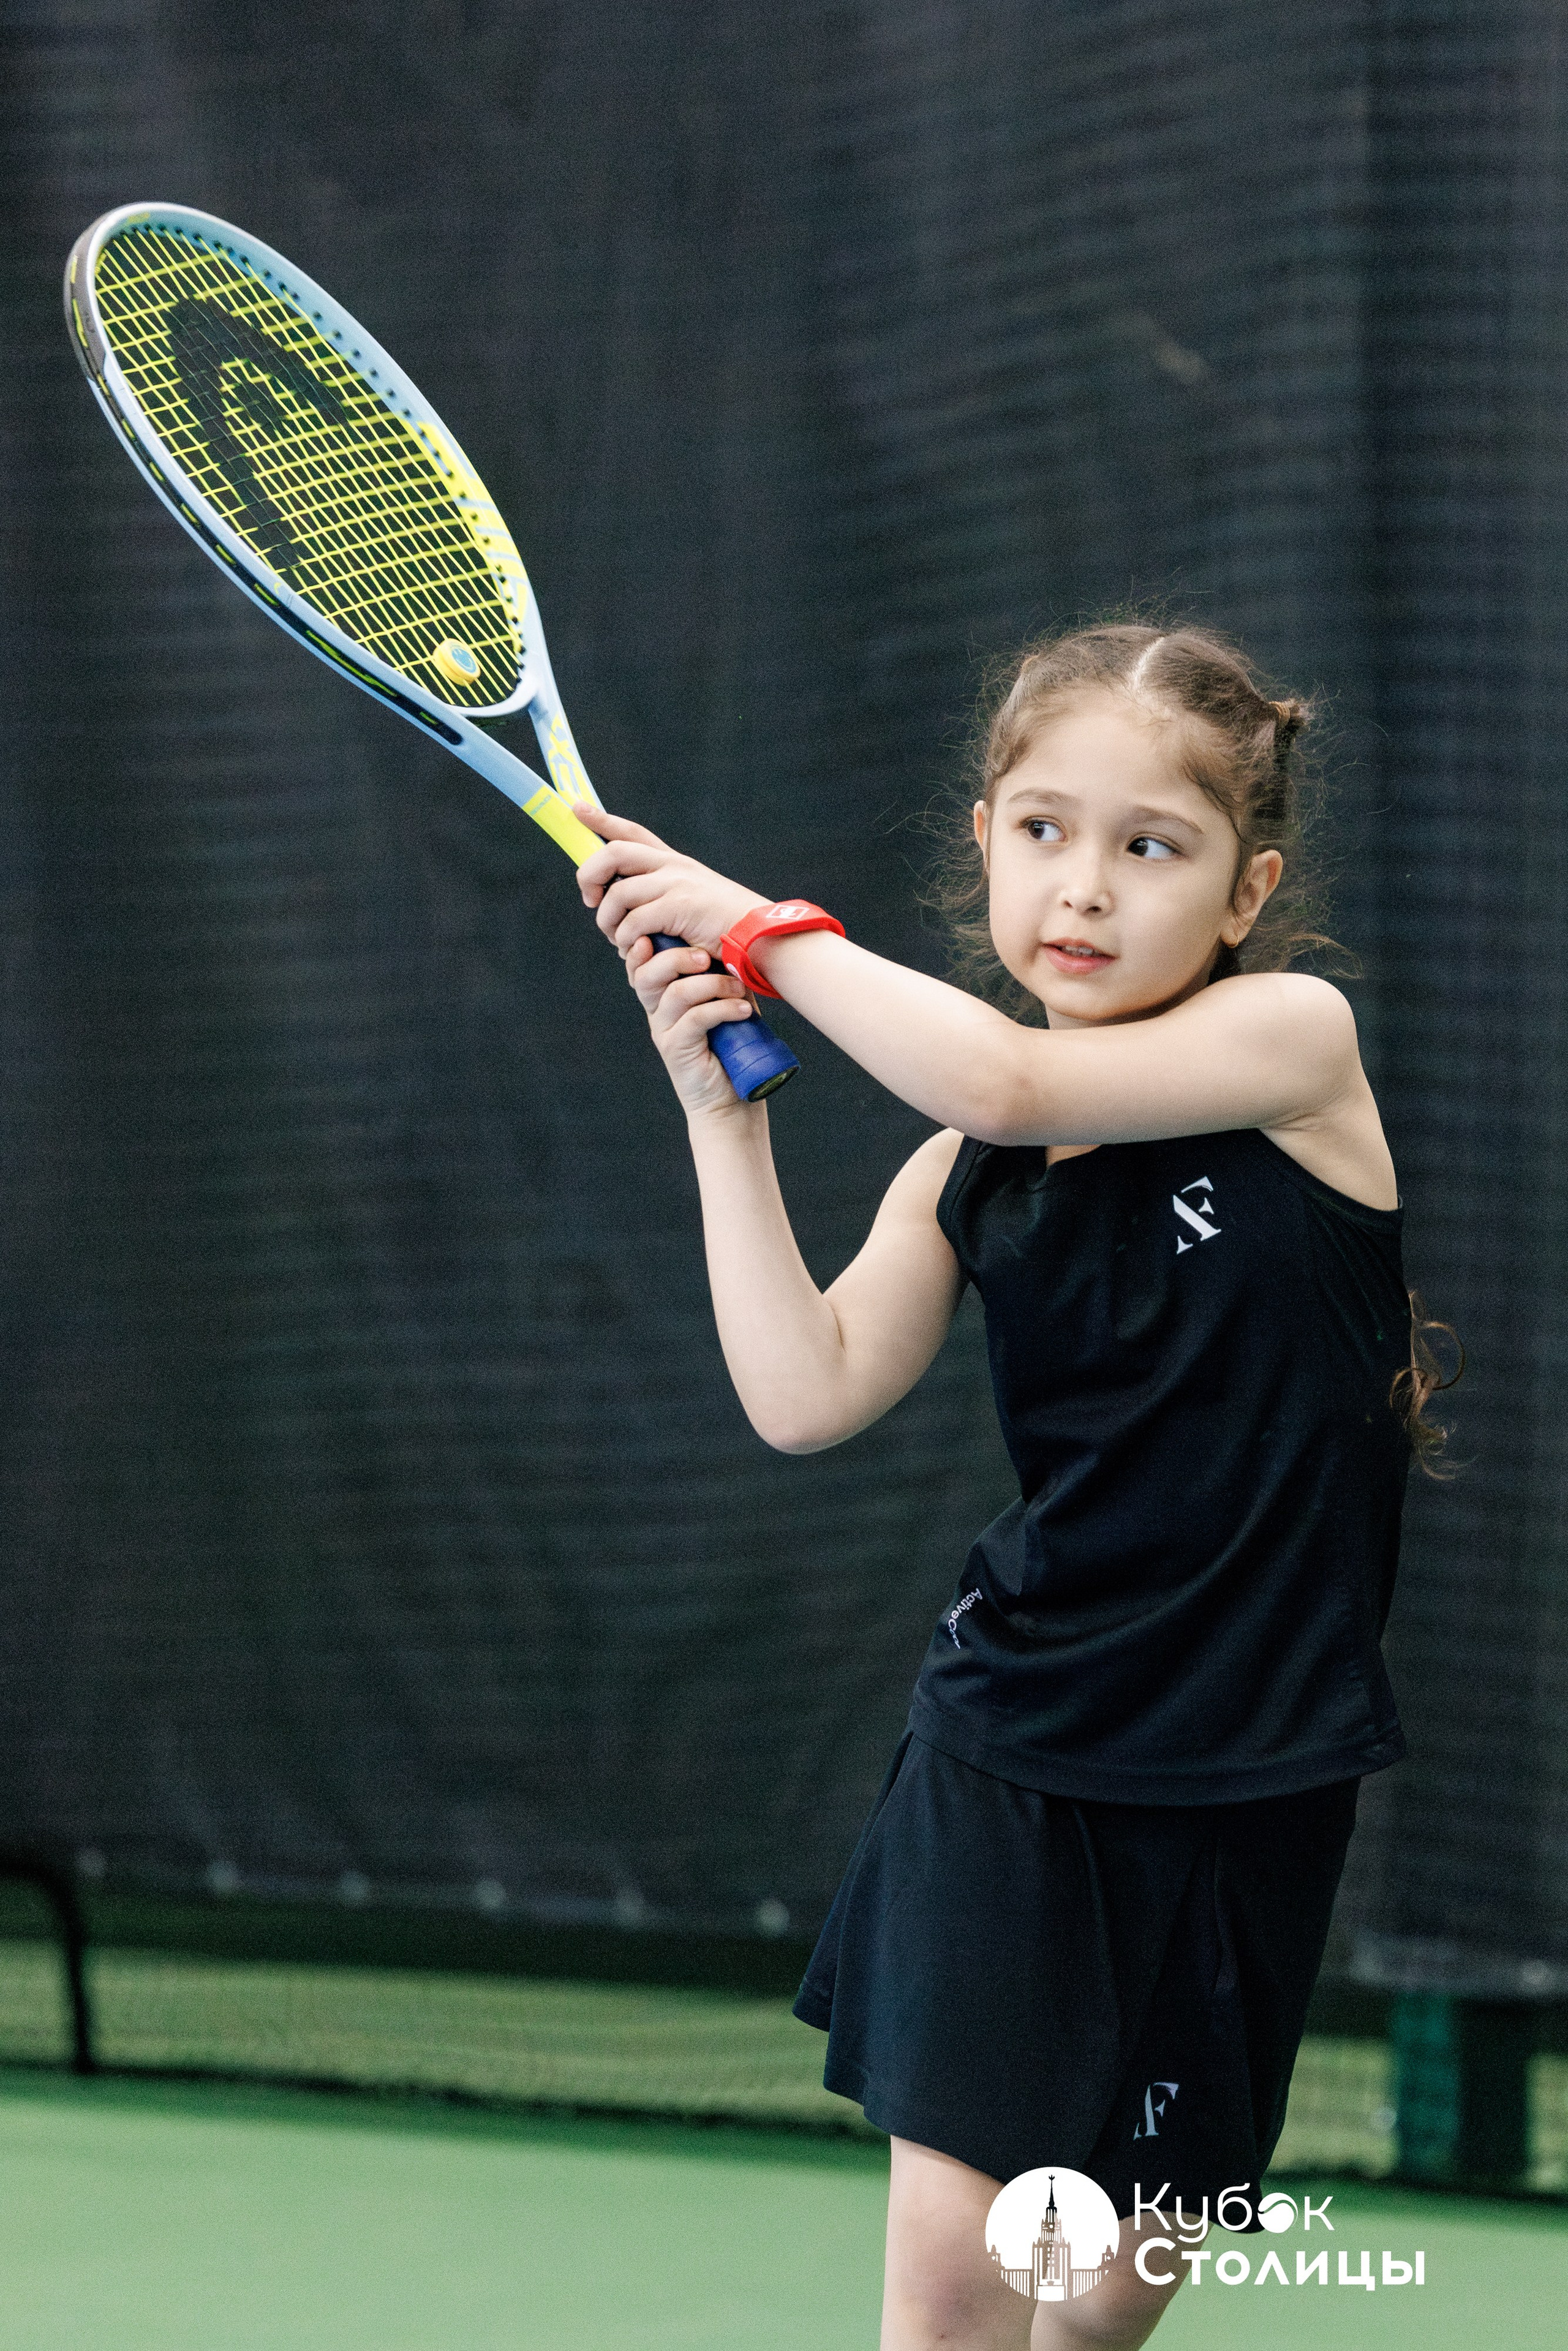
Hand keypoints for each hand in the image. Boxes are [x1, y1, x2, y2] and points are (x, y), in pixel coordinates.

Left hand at [573, 806, 766, 957]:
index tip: (577, 808)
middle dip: (590, 874)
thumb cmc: (727, 931)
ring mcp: (677, 884)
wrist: (761, 940)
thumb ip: (663, 901)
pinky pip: (633, 920)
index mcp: (676, 863)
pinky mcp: (679, 906)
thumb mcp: (694, 905)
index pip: (633, 833)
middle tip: (590, 899)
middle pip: (614, 853)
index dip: (602, 820)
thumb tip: (626, 913)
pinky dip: (626, 938)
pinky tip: (635, 948)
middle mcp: (674, 866)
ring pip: (618, 892)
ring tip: (617, 939)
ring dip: (608, 920)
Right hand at [625, 936, 762, 1119]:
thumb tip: (735, 935)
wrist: (729, 1100)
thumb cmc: (731, 1046)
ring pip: (675, 992)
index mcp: (662, 996)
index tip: (672, 928)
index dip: (649, 943)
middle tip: (706, 957)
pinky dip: (721, 1009)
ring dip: (711, 984)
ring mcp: (665, 1031)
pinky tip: (742, 1011)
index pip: (641, 962)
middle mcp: (657, 1012)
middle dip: (677, 956)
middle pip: (647, 972)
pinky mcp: (677, 1050)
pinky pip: (694, 1019)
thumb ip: (718, 973)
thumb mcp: (723, 1001)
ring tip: (738, 990)